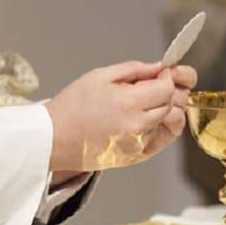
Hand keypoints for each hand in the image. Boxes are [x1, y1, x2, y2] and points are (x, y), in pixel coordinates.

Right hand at [45, 61, 194, 171]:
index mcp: (129, 103)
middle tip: (150, 86)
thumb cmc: (72, 106)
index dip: (167, 78)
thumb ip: (134, 69)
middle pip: (172, 106)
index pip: (168, 89)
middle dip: (166, 93)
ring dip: (161, 110)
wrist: (53, 138)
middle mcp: (138, 126)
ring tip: (140, 103)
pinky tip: (134, 118)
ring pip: (166, 123)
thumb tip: (158, 67)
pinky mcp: (134, 157)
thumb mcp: (100, 75)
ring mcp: (137, 144)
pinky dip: (152, 126)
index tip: (159, 74)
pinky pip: (156, 138)